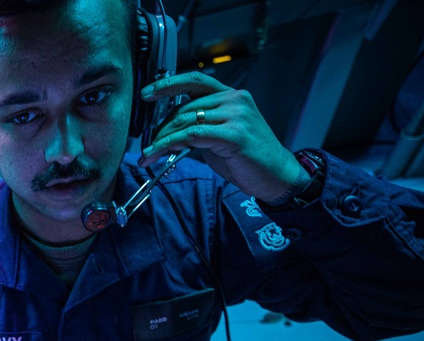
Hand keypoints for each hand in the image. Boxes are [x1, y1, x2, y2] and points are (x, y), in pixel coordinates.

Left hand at [137, 71, 304, 203]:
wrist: (276, 175)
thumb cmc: (247, 157)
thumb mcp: (220, 136)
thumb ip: (199, 127)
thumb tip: (169, 130)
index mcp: (232, 96)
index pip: (195, 81)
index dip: (168, 85)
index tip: (147, 93)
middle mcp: (235, 101)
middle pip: (184, 108)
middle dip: (160, 128)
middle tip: (147, 145)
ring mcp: (236, 116)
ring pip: (186, 122)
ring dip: (161, 140)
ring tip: (149, 154)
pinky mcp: (234, 134)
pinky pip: (192, 136)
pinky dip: (171, 144)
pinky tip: (158, 153)